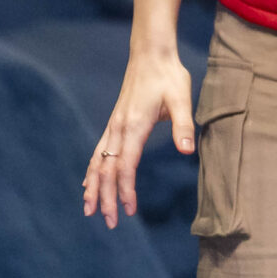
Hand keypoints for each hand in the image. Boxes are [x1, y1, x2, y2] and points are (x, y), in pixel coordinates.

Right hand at [81, 47, 193, 227]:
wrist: (151, 54)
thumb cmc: (169, 76)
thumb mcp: (181, 98)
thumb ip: (183, 125)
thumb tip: (187, 150)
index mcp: (133, 126)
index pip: (125, 166)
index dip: (124, 190)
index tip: (127, 210)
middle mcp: (118, 128)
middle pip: (107, 170)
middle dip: (106, 197)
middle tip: (110, 223)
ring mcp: (113, 126)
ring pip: (97, 162)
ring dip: (94, 187)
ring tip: (90, 210)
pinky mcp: (114, 123)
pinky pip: (98, 152)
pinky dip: (92, 170)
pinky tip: (89, 183)